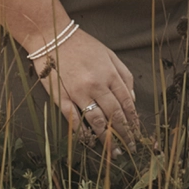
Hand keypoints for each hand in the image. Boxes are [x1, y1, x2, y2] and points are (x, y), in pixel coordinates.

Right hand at [33, 27, 141, 153]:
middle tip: (130, 148)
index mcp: (109, 73)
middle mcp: (97, 85)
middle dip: (124, 133)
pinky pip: (74, 120)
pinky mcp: (61, 97)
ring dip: (107, 139)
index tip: (136, 131)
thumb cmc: (82, 44)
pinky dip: (82, 133)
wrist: (52, 36)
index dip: (133, 119)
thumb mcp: (108, 53)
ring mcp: (78, 92)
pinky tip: (89, 142)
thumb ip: (123, 73)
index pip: (126, 101)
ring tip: (114, 152)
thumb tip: (132, 97)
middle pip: (115, 114)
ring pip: (97, 121)